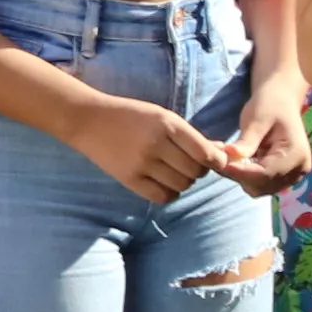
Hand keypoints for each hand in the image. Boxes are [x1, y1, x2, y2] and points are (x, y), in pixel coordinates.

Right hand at [67, 91, 231, 203]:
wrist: (89, 120)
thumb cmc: (130, 115)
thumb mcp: (162, 116)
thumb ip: (190, 136)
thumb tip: (222, 154)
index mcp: (167, 124)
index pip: (206, 153)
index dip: (216, 162)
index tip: (214, 162)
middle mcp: (156, 144)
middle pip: (195, 171)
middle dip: (197, 170)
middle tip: (187, 163)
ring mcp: (142, 163)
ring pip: (181, 185)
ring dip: (183, 181)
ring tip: (172, 171)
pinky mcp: (130, 179)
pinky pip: (163, 196)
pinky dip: (168, 192)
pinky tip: (162, 181)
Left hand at [219, 74, 311, 194]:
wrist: (281, 101)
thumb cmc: (269, 105)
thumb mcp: (256, 118)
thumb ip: (247, 140)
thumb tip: (231, 155)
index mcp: (296, 153)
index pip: (265, 173)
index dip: (241, 172)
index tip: (221, 165)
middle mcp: (298, 170)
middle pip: (262, 184)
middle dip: (239, 175)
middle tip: (218, 158)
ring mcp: (292, 176)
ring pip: (260, 188)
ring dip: (241, 177)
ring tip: (226, 158)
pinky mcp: (283, 177)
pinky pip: (261, 184)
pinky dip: (246, 176)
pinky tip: (235, 161)